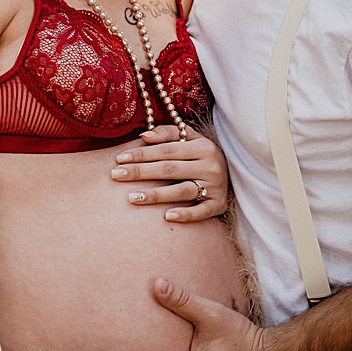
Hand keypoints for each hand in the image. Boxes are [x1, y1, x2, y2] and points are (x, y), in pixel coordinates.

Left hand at [110, 126, 228, 221]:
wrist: (234, 175)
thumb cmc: (202, 156)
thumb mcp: (190, 139)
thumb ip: (168, 133)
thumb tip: (144, 136)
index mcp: (203, 146)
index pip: (166, 150)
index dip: (142, 154)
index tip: (119, 159)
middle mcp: (210, 165)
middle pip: (170, 169)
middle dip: (141, 172)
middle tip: (116, 175)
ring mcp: (216, 186)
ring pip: (182, 190)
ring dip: (156, 194)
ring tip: (132, 197)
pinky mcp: (219, 205)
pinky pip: (201, 211)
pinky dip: (186, 214)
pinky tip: (167, 216)